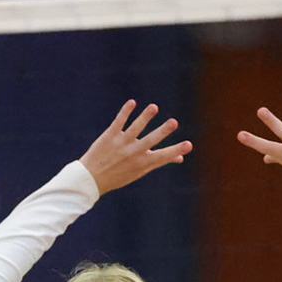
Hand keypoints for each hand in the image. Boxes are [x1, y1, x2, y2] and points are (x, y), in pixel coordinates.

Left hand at [78, 100, 192, 194]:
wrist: (92, 178)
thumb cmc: (120, 174)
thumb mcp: (141, 170)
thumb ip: (160, 160)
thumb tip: (180, 157)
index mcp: (143, 163)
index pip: (163, 156)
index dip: (176, 150)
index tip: (189, 145)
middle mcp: (134, 153)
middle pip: (150, 140)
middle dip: (162, 131)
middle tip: (174, 122)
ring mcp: (121, 144)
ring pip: (135, 128)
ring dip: (145, 117)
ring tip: (154, 107)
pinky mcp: (110, 136)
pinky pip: (119, 122)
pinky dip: (125, 112)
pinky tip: (132, 102)